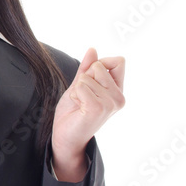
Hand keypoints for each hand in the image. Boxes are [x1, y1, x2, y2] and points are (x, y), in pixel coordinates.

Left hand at [52, 47, 125, 162]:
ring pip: (86, 77)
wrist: (66, 137)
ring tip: (80, 105)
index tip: (89, 80)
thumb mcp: (80, 85)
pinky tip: (78, 108)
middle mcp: (119, 97)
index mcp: (118, 90)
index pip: (118, 61)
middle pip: (99, 66)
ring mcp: (111, 104)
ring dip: (76, 89)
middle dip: (83, 78)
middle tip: (82, 97)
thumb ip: (86, 68)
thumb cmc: (73, 112)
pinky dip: (74, 95)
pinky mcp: (98, 108)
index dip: (98, 65)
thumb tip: (93, 49)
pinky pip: (80, 87)